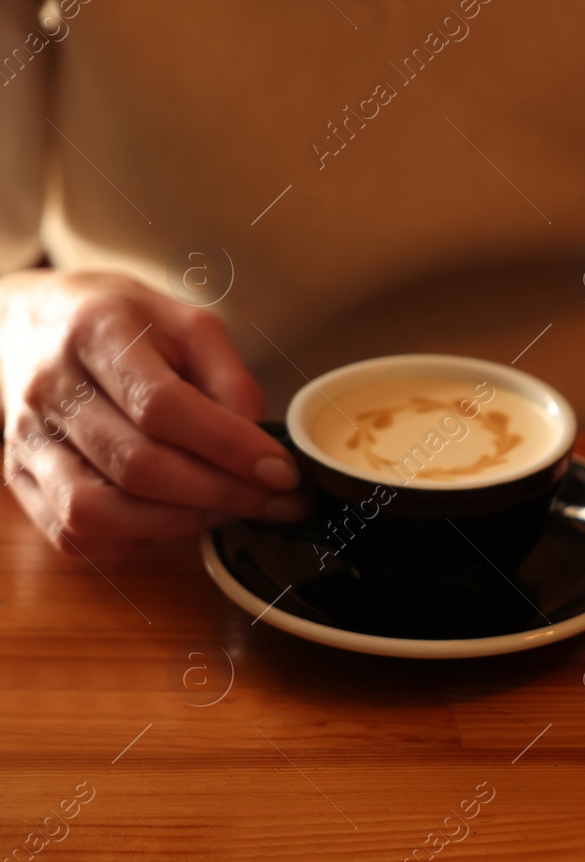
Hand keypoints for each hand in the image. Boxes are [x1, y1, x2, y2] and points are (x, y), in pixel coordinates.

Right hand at [0, 270, 302, 556]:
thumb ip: (231, 380)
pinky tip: (170, 520)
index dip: (230, 448)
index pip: (164, 407)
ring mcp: (26, 438)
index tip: (281, 472)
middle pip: (137, 465)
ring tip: (226, 512)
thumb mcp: (189, 325)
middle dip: (220, 495)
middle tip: (274, 504)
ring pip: (96, 511)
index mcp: (97, 333)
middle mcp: (51, 388)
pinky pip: (71, 534)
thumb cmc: (123, 324)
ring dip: (176, 525)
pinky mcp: (19, 476)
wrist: (32, 320)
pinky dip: (130, 541)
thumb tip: (258, 447)